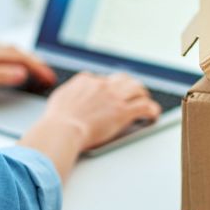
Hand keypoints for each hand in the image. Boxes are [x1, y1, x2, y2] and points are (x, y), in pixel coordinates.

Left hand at [0, 44, 55, 102]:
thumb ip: (0, 75)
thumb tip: (22, 72)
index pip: (21, 58)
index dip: (38, 67)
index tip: (50, 78)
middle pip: (17, 52)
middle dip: (35, 62)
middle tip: (48, 75)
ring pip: (8, 52)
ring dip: (24, 59)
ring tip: (34, 69)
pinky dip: (11, 60)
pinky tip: (9, 67)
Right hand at [19, 72, 161, 179]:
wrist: (62, 130)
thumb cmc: (56, 121)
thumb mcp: (59, 99)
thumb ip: (68, 94)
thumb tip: (68, 97)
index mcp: (85, 81)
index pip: (102, 79)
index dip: (108, 87)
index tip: (110, 93)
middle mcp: (101, 85)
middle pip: (122, 80)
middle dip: (128, 86)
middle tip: (133, 94)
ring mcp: (114, 97)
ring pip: (137, 89)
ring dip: (142, 95)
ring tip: (145, 101)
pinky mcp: (123, 112)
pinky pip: (144, 107)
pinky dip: (152, 110)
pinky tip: (153, 115)